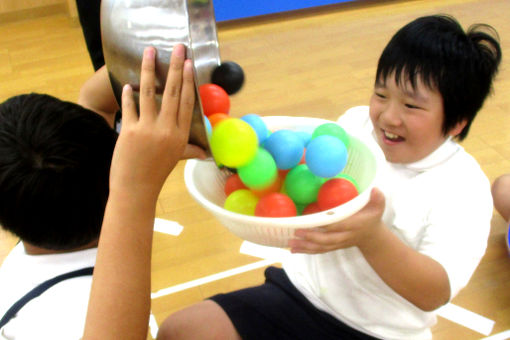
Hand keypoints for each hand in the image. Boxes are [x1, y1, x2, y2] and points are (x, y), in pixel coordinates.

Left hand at [109, 44, 195, 198]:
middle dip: (175, 67)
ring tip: (148, 52)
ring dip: (149, 70)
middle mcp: (167, 130)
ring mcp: (148, 129)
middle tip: (177, 47)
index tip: (189, 63)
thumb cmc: (155, 173)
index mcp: (180, 135)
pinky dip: (128, 93)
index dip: (188, 81)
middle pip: (173, 92)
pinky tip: (128, 83)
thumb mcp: (176, 159)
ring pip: (150, 93)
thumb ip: (190, 150)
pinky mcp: (129, 131)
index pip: (187, 102)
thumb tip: (206, 152)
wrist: (135, 188)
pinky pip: (129, 106)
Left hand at [288, 188, 385, 253]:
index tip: (315, 221)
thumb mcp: (377, 207)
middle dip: (312, 237)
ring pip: (321, 247)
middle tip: (297, 231)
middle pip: (327, 239)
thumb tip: (375, 189)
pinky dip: (305, 251)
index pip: (340, 225)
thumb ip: (377, 199)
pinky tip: (292, 249)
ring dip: (305, 246)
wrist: (372, 238)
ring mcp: (338, 243)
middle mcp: (345, 236)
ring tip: (290, 242)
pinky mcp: (332, 247)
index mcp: (354, 225)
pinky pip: (318, 250)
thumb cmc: (372, 218)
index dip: (328, 225)